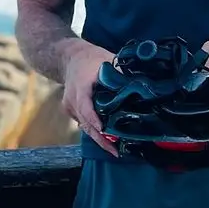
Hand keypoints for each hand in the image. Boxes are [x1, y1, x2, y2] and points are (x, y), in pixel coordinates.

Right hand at [62, 41, 118, 155]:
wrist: (70, 56)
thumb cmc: (91, 58)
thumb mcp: (107, 60)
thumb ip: (120, 73)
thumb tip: (139, 85)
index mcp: (81, 86)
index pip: (86, 106)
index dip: (94, 120)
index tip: (103, 130)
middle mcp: (73, 99)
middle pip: (86, 122)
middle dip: (100, 138)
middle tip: (115, 151)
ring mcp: (69, 106)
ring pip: (84, 125)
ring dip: (98, 137)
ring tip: (114, 149)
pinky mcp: (70, 110)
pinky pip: (82, 122)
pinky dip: (93, 129)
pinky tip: (106, 137)